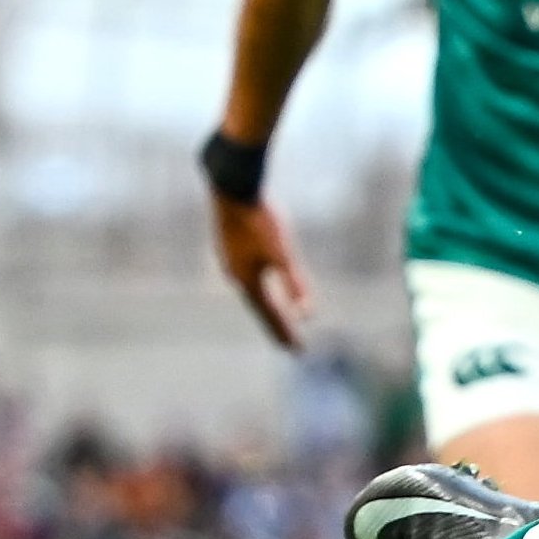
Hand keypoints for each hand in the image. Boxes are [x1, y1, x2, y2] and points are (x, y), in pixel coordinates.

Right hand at [211, 195, 313, 348]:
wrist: (232, 187)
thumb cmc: (260, 220)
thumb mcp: (283, 254)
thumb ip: (295, 284)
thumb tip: (309, 315)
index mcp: (248, 281)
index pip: (271, 315)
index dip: (285, 332)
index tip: (297, 351)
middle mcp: (235, 274)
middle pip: (260, 306)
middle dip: (276, 324)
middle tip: (287, 343)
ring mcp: (229, 259)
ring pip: (251, 290)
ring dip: (265, 305)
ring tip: (273, 315)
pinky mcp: (229, 245)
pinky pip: (245, 274)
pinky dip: (256, 286)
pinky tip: (255, 280)